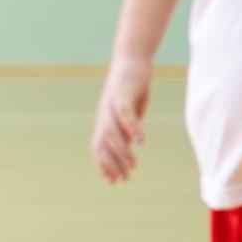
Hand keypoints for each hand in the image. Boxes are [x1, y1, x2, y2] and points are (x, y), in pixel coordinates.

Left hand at [91, 56, 152, 182]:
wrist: (131, 60)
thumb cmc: (132, 87)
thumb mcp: (129, 111)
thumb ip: (126, 127)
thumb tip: (129, 145)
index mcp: (105, 121)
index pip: (99, 148)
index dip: (104, 165)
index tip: (114, 181)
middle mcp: (104, 116)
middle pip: (102, 145)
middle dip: (111, 164)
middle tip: (123, 179)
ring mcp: (111, 106)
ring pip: (112, 133)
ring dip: (121, 152)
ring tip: (133, 165)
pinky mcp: (123, 95)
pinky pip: (126, 115)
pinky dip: (133, 129)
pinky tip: (141, 142)